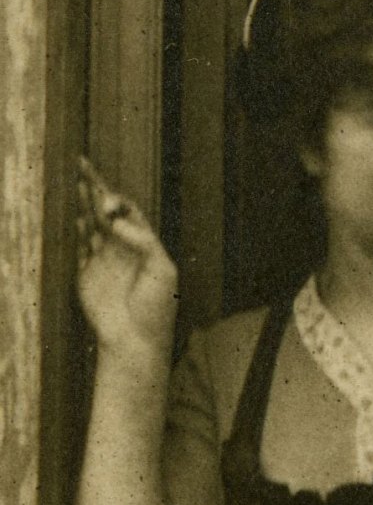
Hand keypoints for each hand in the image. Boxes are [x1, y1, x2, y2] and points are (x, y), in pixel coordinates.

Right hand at [77, 157, 177, 353]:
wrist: (136, 339)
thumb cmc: (157, 307)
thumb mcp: (162, 269)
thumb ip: (142, 241)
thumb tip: (116, 219)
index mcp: (144, 246)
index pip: (130, 212)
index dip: (118, 197)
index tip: (108, 191)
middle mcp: (123, 249)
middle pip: (107, 212)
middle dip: (97, 189)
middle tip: (83, 164)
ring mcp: (104, 261)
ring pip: (92, 225)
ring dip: (85, 204)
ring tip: (78, 181)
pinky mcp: (86, 275)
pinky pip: (80, 248)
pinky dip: (78, 232)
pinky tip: (77, 216)